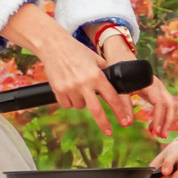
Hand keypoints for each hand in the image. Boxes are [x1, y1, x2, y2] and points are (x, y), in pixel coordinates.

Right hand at [3, 3, 136, 128]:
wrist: (53, 46)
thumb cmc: (75, 50)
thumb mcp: (95, 58)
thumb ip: (104, 72)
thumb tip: (113, 86)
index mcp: (96, 75)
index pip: (111, 97)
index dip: (119, 111)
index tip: (124, 121)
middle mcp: (84, 84)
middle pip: (96, 111)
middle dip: (104, 124)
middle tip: (109, 132)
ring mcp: (70, 88)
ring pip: (80, 106)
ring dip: (82, 101)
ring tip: (78, 86)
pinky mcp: (58, 91)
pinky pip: (67, 104)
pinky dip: (69, 100)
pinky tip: (68, 88)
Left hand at [95, 26, 177, 138]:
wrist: (120, 55)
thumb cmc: (119, 71)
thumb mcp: (119, 87)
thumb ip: (123, 104)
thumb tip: (127, 123)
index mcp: (150, 84)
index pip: (160, 104)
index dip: (158, 118)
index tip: (153, 131)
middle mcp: (158, 85)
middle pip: (170, 105)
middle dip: (167, 121)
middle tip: (160, 135)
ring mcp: (159, 87)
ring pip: (170, 105)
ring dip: (167, 120)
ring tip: (158, 133)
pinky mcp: (157, 90)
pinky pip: (165, 104)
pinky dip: (163, 115)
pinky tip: (154, 126)